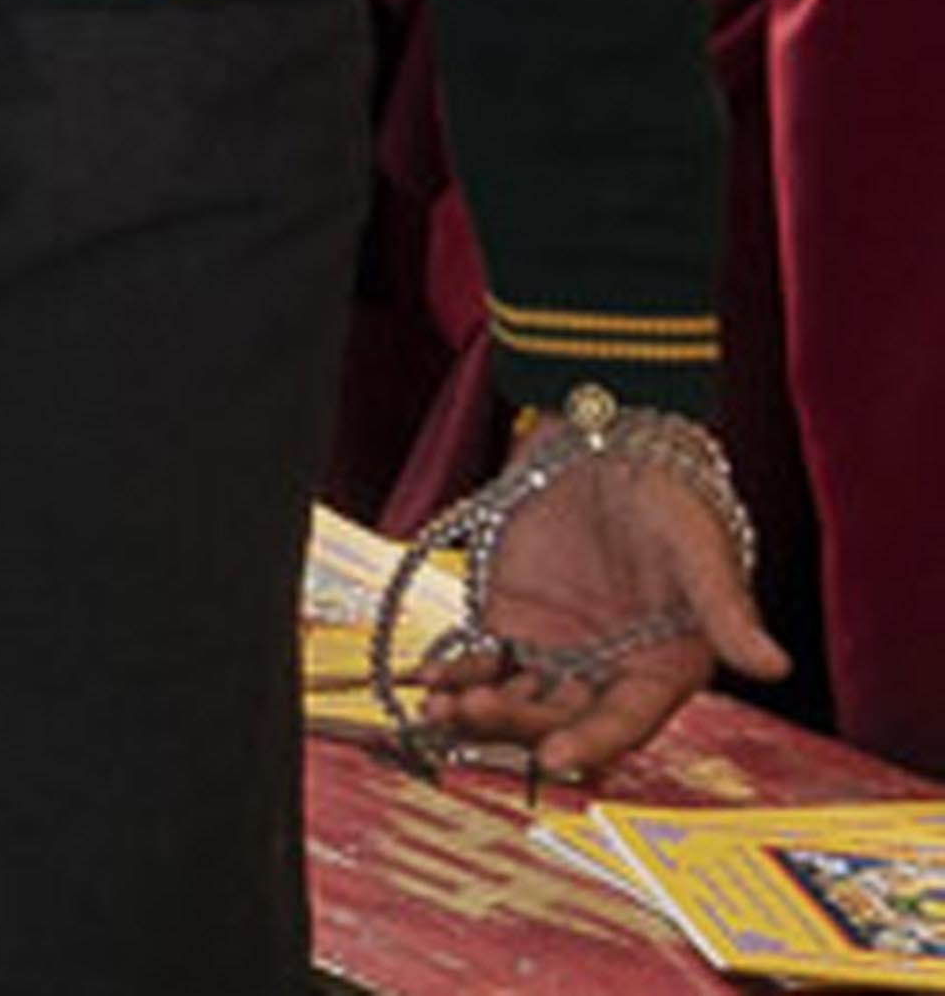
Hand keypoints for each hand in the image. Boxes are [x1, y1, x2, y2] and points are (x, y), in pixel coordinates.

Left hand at [426, 419, 793, 771]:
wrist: (609, 444)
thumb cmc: (672, 498)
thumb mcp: (701, 551)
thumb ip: (726, 612)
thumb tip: (775, 666)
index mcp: (663, 670)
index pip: (626, 721)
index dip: (592, 742)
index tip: (554, 758)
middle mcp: (608, 674)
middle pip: (562, 719)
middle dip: (518, 726)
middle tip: (473, 717)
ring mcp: (556, 652)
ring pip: (516, 699)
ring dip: (479, 711)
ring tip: (439, 709)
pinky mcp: (511, 622)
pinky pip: (480, 661)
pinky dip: (454, 673)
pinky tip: (426, 679)